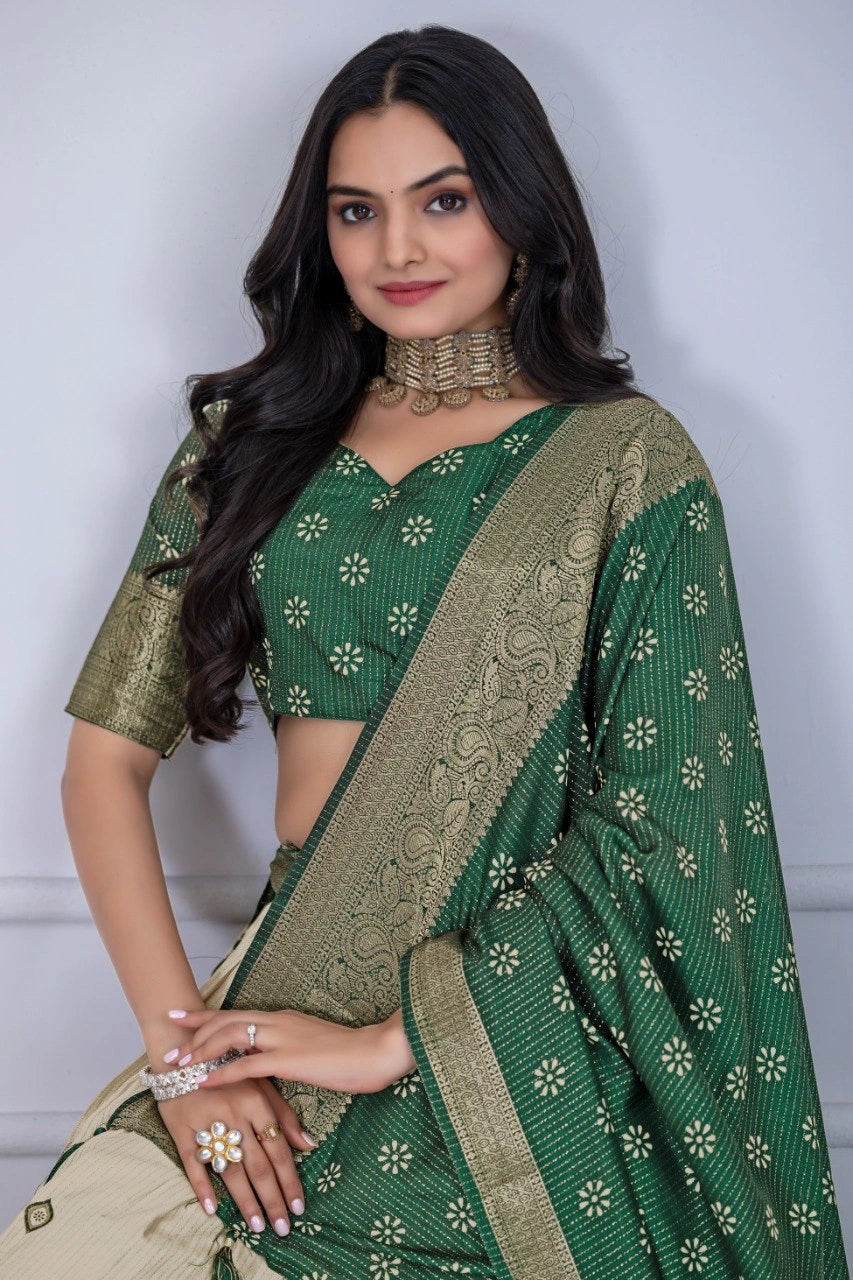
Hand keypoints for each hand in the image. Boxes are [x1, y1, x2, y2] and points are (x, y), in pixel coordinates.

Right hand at [157, 1074, 314, 1236]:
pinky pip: (193, 1163)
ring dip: (245, 1201)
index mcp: (257, 1103)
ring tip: (257, 1225)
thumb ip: (284, 1114)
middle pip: (257, 1166)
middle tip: (282, 1228)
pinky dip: (202, 1187)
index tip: (299, 1207)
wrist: (183, 1050)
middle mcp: (234, 1115)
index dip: (290, 1181)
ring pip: (230, 1170)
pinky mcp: (181, 1130)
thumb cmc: (229, 1067)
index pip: (278, 1150)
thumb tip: (309, 1144)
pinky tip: (212, 1209)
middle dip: (272, 1199)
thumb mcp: (261, 1083)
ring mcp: (207, 1123)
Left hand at [163, 1007, 413, 1093]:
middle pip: (226, 1021)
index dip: (205, 1016)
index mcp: (282, 1019)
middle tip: (169, 1045)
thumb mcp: (312, 1045)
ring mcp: (282, 1038)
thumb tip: (267, 1059)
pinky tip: (204, 1081)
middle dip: (194, 1032)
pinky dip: (221, 1073)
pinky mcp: (289, 1060)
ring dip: (202, 1050)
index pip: (236, 1014)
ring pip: (231, 1037)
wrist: (377, 1051)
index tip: (180, 1015)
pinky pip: (247, 1066)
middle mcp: (278, 1022)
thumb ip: (287, 1048)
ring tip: (180, 1064)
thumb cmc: (350, 1053)